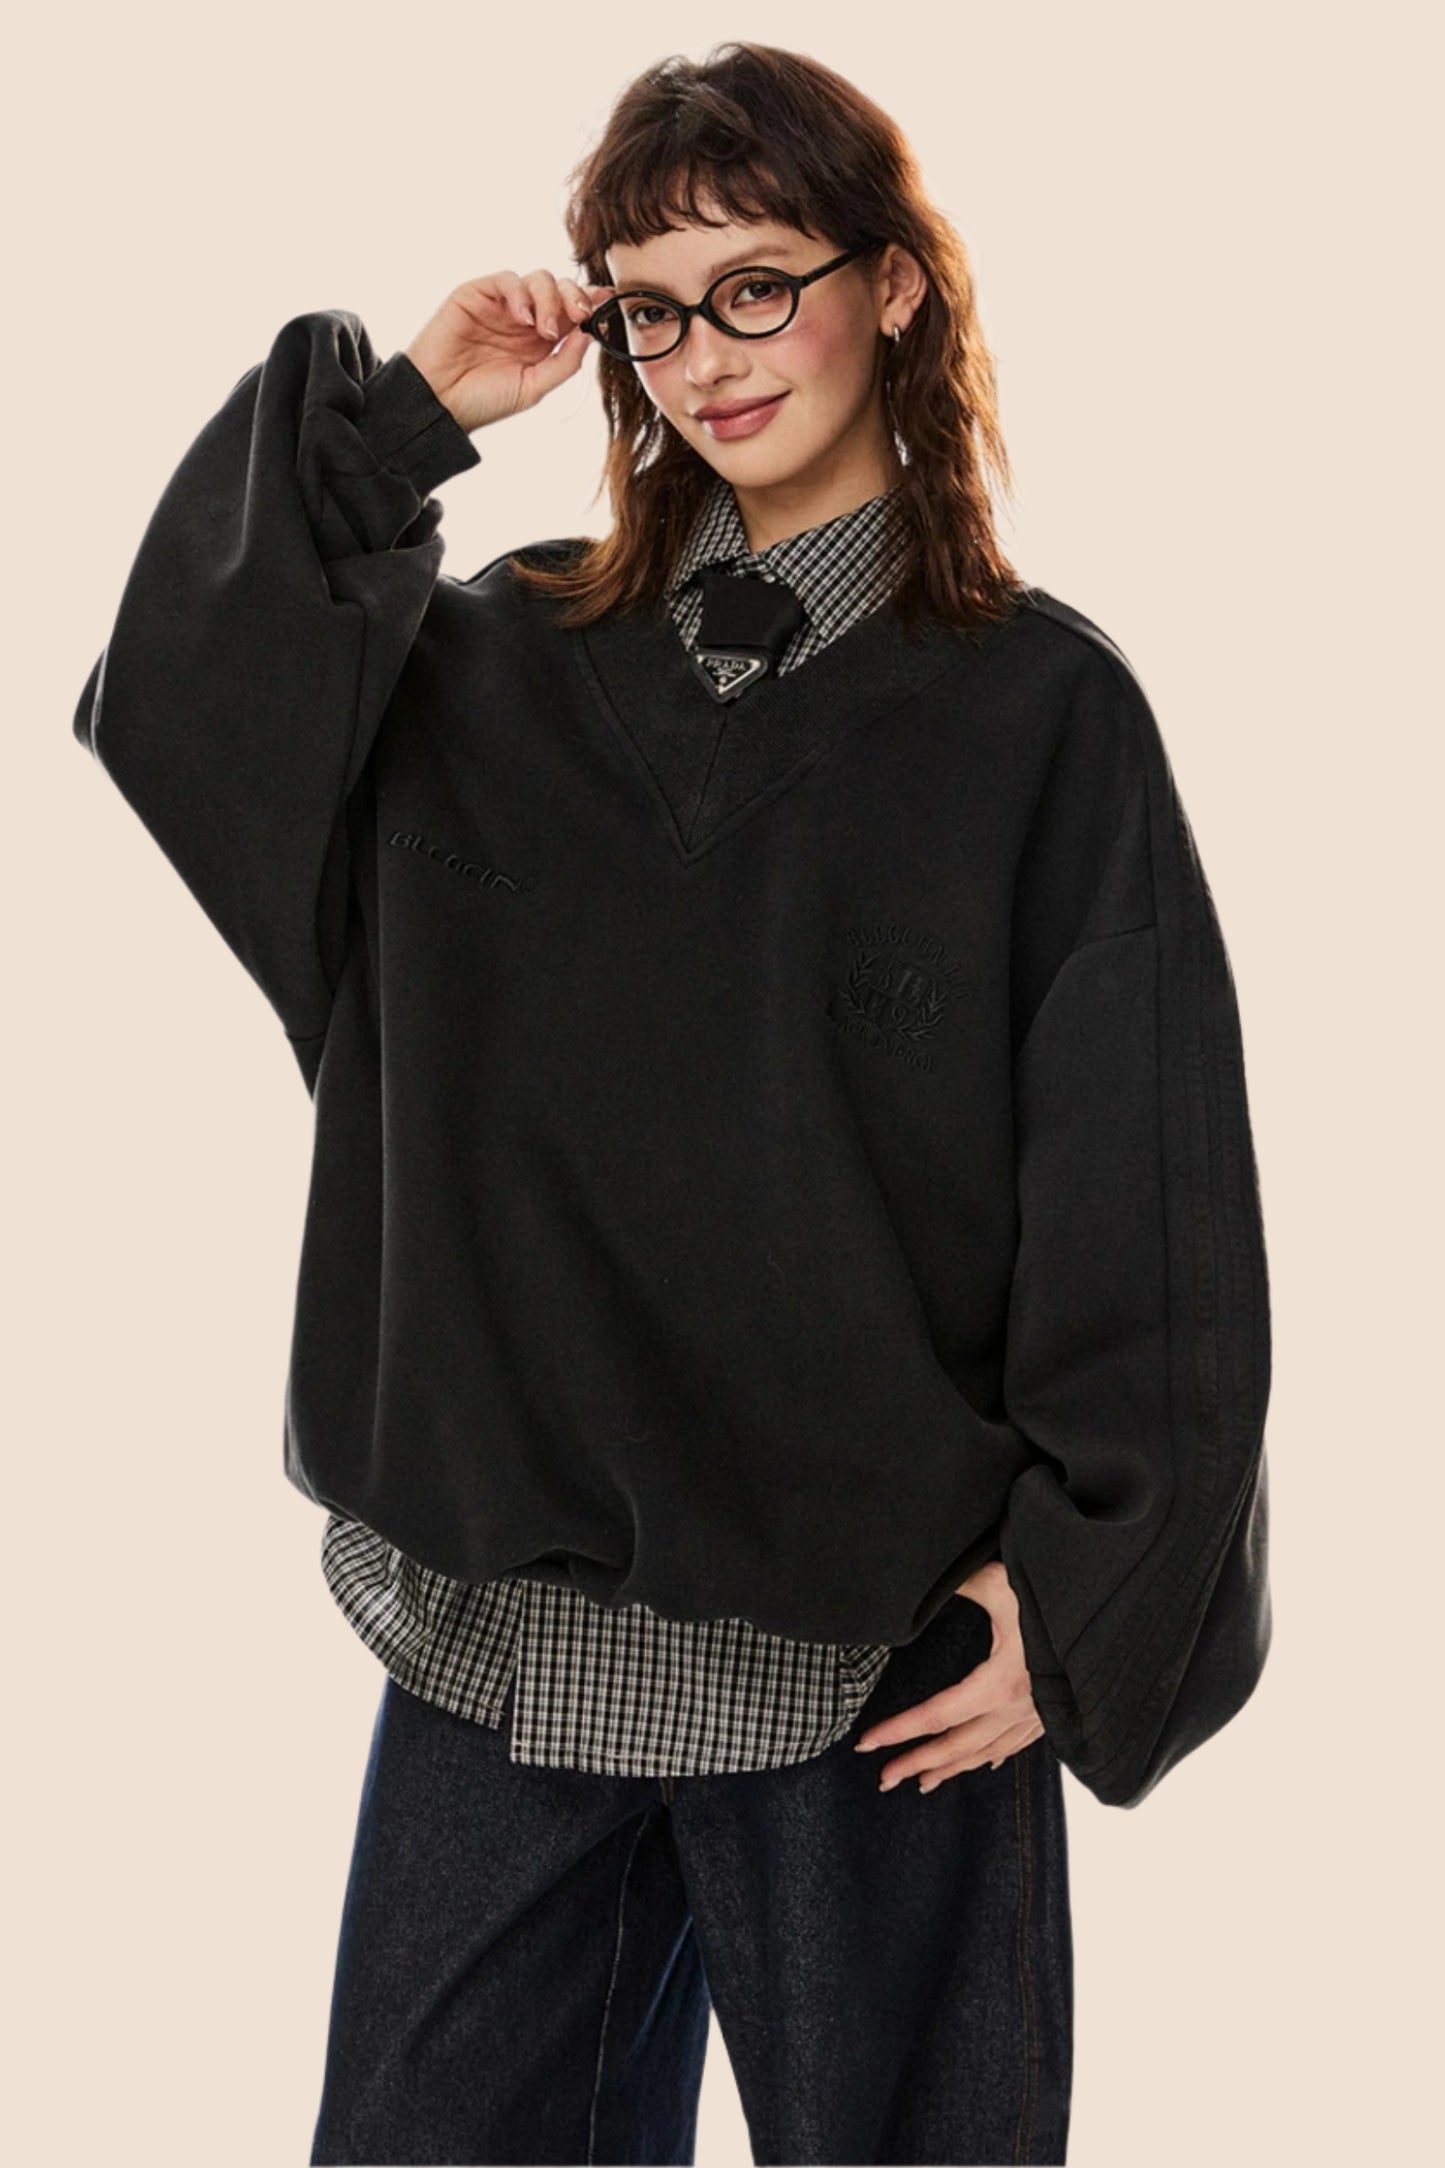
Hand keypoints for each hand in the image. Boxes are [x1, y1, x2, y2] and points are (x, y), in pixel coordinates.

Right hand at [404, 270, 617, 435]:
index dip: (591, 301)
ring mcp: (501, 306)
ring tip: (542, 329)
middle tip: (579, 315)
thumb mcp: (534, 388)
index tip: (608, 301)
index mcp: (541, 341)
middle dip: (575, 296)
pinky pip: (507, 279)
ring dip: (549, 299)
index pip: (571, 311)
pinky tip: (523, 317)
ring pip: (538, 279)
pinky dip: (520, 293)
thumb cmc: (483, 402)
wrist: (440, 403)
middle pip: (560, 289)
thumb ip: (564, 362)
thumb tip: (590, 333)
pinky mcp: (476, 294)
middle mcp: (524, 319)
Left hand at [853, 1559, 1044, 1792]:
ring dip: (952, 1767)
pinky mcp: (1055, 1711)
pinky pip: (1018, 1743)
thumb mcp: (1003, 1584)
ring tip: (922, 1782)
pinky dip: (993, 1755)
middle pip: (958, 1744)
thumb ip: (963, 1586)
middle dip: (917, 1761)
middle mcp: (1021, 1707)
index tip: (867, 1744)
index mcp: (1002, 1681)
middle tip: (883, 1778)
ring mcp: (1040, 1714)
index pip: (938, 1714)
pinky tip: (982, 1763)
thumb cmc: (1061, 1595)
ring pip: (987, 1751)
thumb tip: (929, 1579)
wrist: (1120, 1613)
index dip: (900, 1730)